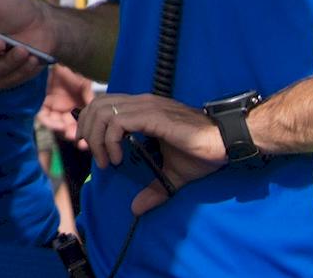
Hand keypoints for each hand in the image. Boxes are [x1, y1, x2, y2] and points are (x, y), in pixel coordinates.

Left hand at [40, 63, 94, 144]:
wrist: (54, 57)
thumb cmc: (71, 71)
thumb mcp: (84, 85)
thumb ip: (89, 98)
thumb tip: (98, 111)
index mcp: (76, 108)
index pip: (80, 126)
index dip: (85, 135)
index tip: (88, 143)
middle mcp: (65, 111)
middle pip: (68, 129)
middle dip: (74, 136)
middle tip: (80, 143)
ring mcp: (53, 109)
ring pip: (56, 126)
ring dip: (62, 132)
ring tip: (69, 133)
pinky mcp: (41, 104)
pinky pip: (44, 117)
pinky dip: (50, 123)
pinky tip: (58, 124)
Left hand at [76, 92, 225, 214]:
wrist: (225, 142)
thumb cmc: (202, 152)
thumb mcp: (172, 173)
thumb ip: (154, 188)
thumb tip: (137, 209)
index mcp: (142, 109)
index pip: (103, 104)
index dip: (90, 123)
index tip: (90, 148)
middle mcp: (141, 103)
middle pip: (97, 105)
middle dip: (87, 130)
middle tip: (92, 154)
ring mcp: (146, 107)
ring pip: (103, 112)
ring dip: (97, 138)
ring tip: (105, 161)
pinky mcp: (153, 116)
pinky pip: (118, 122)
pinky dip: (110, 141)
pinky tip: (117, 158)